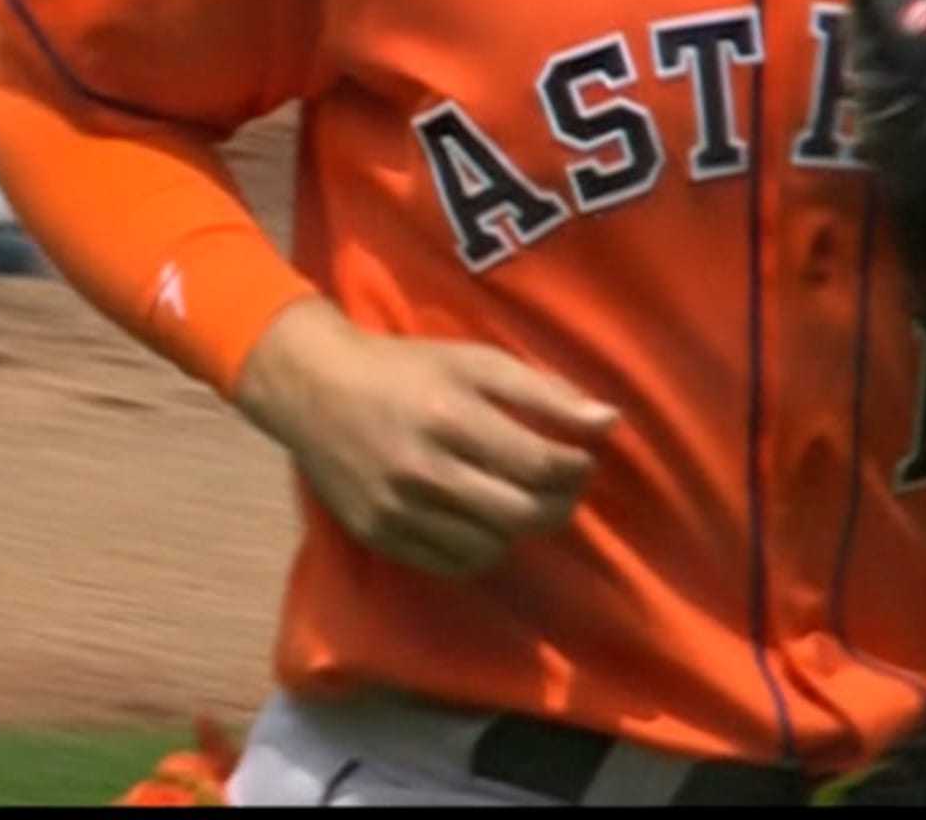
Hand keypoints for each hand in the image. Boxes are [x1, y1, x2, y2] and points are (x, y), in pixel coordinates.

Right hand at [233, 302, 620, 577]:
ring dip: (520, 525)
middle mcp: (423, 469)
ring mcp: (398, 509)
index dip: (576, 467)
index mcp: (451, 416)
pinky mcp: (380, 535)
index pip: (539, 463)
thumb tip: (610, 422)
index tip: (582, 457)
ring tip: (521, 497)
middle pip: (521, 512)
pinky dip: (481, 547)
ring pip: (492, 544)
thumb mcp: (476, 361)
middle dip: (560, 503)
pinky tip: (482, 516)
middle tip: (564, 485)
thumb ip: (545, 391)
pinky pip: (454, 564)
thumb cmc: (407, 369)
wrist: (315, 389)